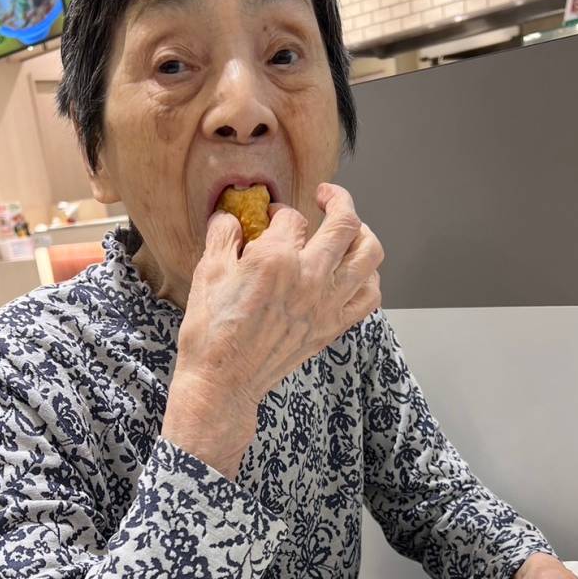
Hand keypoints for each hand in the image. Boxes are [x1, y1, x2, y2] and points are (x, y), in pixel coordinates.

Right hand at [175, 182, 382, 413]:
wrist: (224, 381)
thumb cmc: (212, 332)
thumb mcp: (207, 272)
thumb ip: (223, 235)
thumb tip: (231, 217)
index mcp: (277, 260)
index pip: (292, 218)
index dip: (280, 212)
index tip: (270, 219)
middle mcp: (310, 278)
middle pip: (345, 223)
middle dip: (337, 200)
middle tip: (326, 197)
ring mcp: (327, 304)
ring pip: (370, 254)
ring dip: (363, 234)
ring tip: (349, 230)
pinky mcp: (333, 327)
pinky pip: (370, 295)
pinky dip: (369, 277)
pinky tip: (354, 272)